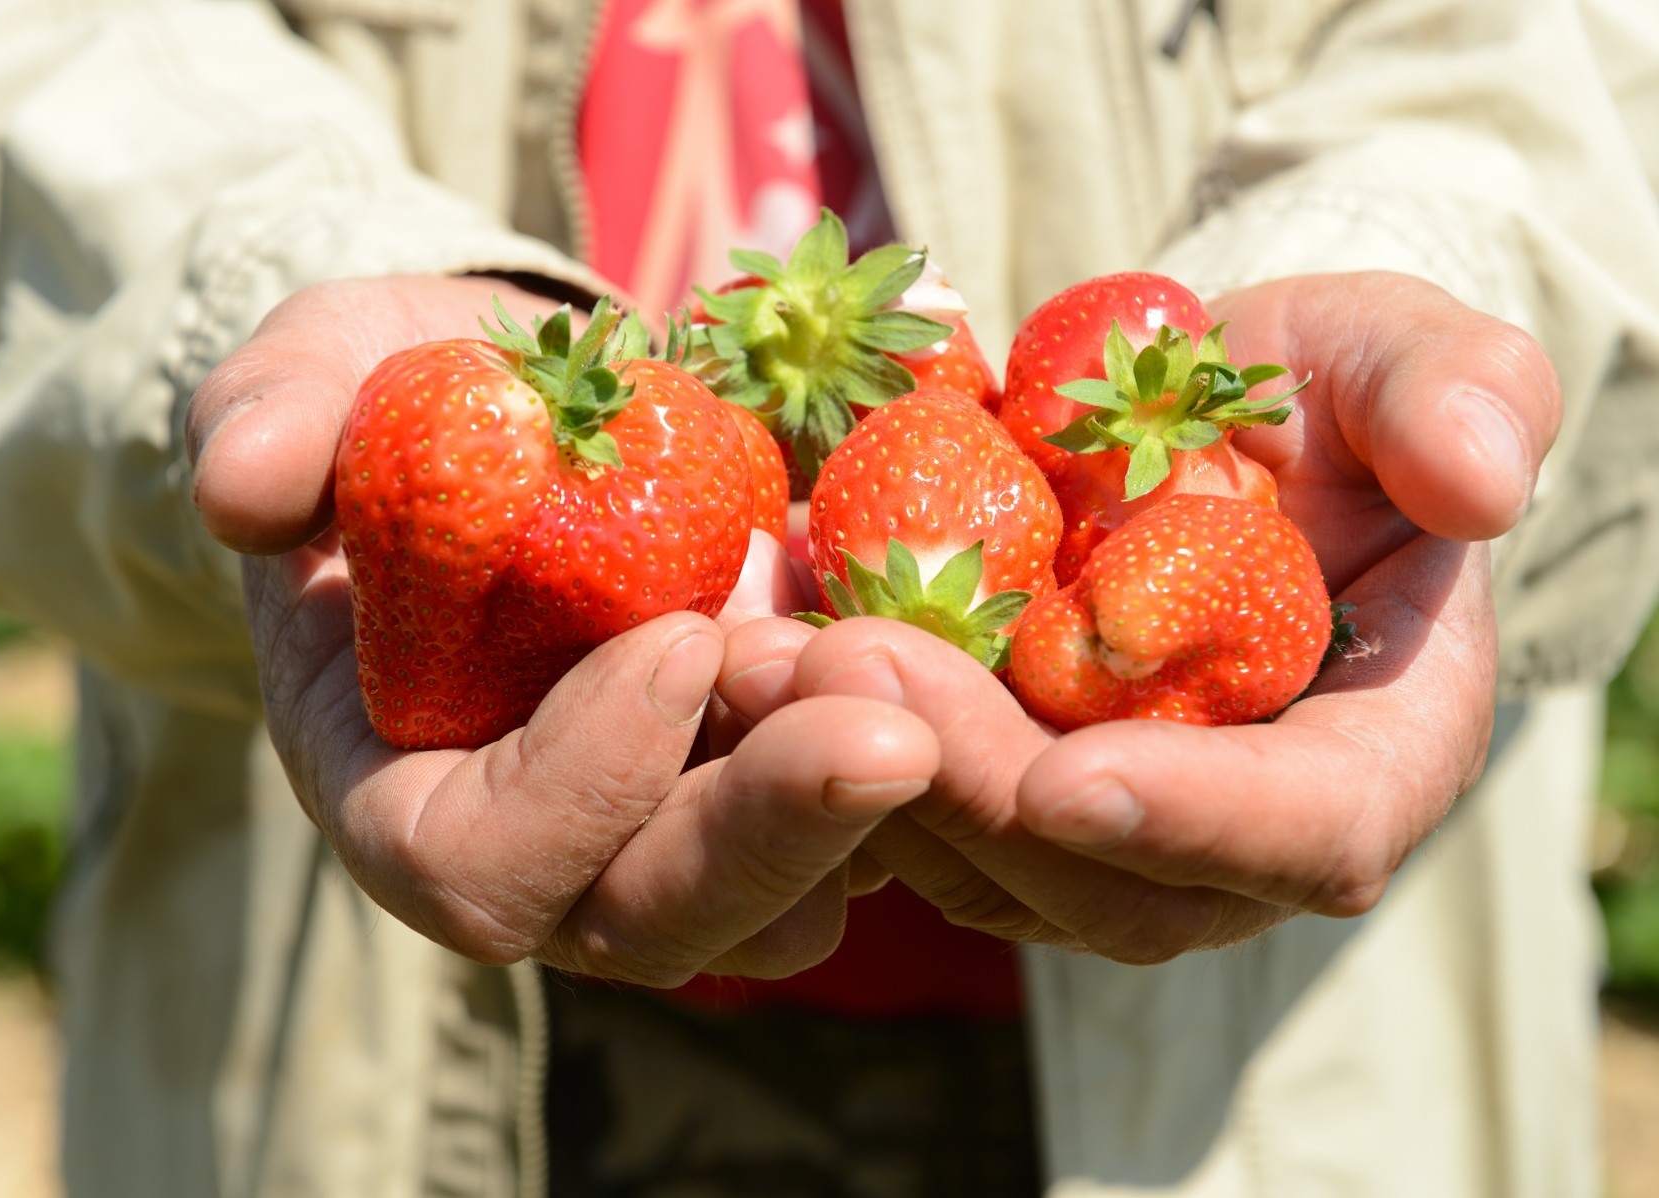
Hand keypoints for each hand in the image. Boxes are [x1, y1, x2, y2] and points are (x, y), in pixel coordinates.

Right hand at [189, 274, 932, 983]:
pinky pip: (865, 824)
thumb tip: (246, 484)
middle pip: (652, 921)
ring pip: (781, 904)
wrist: (515, 414)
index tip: (679, 641)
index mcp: (403, 786)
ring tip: (921, 675)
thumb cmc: (393, 412)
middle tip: (884, 732)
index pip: (473, 865)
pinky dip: (913, 752)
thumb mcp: (310, 386)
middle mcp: (544, 844)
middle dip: (768, 832)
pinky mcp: (769, 774)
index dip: (578, 783)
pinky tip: (953, 648)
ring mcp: (669, 823)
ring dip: (860, 808)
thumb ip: (269, 424)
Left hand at [720, 271, 1562, 962]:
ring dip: (854, 769)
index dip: (1195, 821)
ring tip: (762, 645)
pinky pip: (890, 807)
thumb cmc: (1317, 397)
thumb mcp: (1402, 357)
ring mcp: (1088, 835)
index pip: (1305, 834)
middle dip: (969, 778)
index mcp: (1361, 756)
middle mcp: (1217, 836)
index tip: (1076, 775)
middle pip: (1098, 873)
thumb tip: (1484, 484)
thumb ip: (1457, 400)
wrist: (1193, 427)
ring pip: (968, 860)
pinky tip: (739, 635)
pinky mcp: (981, 802)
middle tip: (850, 657)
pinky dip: (807, 737)